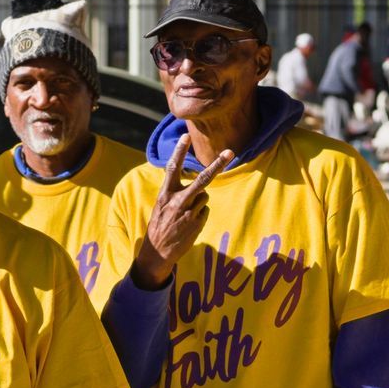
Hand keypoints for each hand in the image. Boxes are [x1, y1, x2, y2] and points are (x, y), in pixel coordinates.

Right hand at [131, 135, 232, 288]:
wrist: (158, 252)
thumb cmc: (159, 225)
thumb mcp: (161, 206)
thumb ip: (176, 193)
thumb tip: (199, 187)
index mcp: (165, 194)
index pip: (173, 168)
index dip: (179, 151)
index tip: (186, 136)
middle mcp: (178, 201)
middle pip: (202, 179)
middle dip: (217, 165)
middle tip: (230, 152)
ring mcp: (189, 212)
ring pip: (205, 196)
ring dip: (199, 202)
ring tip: (185, 214)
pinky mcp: (197, 223)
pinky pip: (204, 211)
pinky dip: (199, 215)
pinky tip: (189, 224)